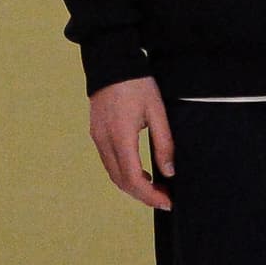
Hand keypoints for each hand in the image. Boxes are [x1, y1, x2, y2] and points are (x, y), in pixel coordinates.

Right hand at [88, 76, 175, 210]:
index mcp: (121, 136)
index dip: (150, 196)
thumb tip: (169, 171)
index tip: (166, 202)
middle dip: (143, 195)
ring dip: (133, 186)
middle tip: (164, 199)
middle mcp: (105, 141)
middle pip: (121, 182)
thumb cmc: (137, 84)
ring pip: (113, 174)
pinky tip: (140, 172)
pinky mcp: (96, 133)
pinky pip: (109, 163)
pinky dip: (124, 174)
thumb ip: (164, 143)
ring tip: (155, 188)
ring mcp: (98, 138)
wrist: (111, 62)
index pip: (133, 179)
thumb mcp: (158, 112)